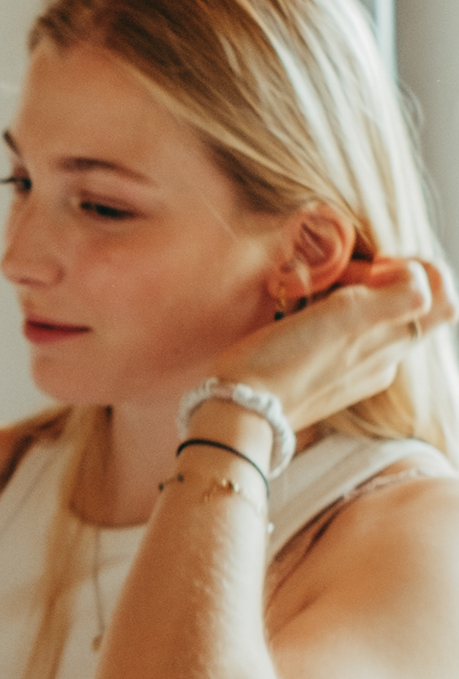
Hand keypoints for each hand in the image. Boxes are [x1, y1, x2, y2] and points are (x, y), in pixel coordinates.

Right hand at [213, 257, 455, 434]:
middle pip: (408, 305)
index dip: (417, 268)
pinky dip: (332, 315)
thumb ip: (395, 298)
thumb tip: (421, 279)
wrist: (239, 413)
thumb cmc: (284, 363)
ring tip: (314, 291)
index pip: (441, 297)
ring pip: (375, 319)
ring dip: (353, 294)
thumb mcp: (343, 319)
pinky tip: (300, 315)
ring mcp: (356, 372)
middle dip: (380, 276)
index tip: (376, 265)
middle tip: (340, 274)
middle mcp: (383, 360)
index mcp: (392, 343)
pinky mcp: (328, 378)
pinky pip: (346, 336)